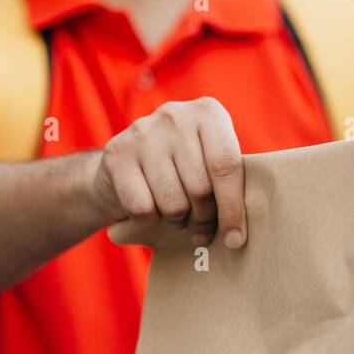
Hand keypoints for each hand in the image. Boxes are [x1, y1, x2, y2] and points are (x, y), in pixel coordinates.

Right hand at [96, 98, 246, 248]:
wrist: (123, 164)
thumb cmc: (181, 170)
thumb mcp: (210, 164)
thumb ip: (229, 186)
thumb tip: (237, 236)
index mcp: (208, 113)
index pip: (227, 166)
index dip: (233, 209)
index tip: (235, 240)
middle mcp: (175, 115)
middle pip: (201, 189)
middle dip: (203, 218)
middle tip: (199, 224)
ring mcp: (143, 133)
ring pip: (173, 203)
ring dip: (177, 220)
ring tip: (176, 213)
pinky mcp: (117, 154)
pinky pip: (143, 209)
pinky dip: (149, 220)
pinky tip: (150, 207)